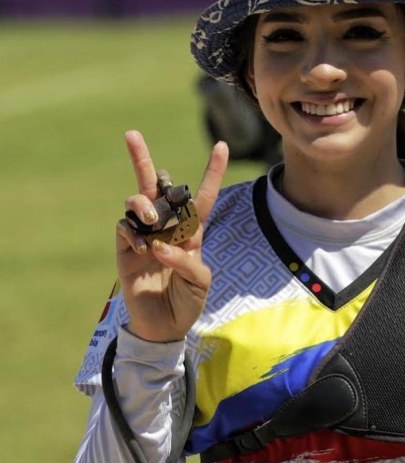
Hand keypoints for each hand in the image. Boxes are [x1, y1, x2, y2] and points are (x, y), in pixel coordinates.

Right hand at [116, 129, 228, 341]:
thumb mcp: (200, 283)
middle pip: (155, 184)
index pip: (203, 196)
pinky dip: (131, 232)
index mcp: (191, 230)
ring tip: (151, 220)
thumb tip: (160, 245)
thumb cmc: (188, 302)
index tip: (222, 145)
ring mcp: (144, 235)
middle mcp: (166, 225)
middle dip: (141, 158)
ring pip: (136, 200)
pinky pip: (123, 227)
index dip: (213, 171)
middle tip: (131, 134)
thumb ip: (188, 262)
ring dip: (143, 204)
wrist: (164, 328)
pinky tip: (141, 247)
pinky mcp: (126, 250)